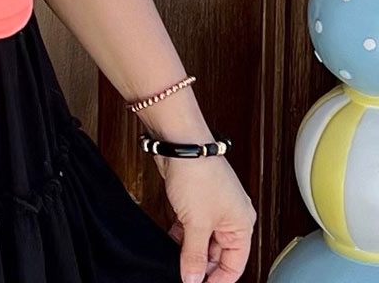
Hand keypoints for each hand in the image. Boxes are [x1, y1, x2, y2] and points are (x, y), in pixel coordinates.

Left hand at [154, 155, 255, 282]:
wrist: (179, 144)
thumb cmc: (198, 174)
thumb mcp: (196, 223)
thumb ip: (194, 254)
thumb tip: (193, 278)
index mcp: (242, 224)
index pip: (235, 264)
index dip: (218, 279)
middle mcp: (230, 216)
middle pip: (219, 252)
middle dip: (202, 265)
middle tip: (185, 275)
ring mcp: (212, 206)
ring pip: (203, 238)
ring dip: (190, 249)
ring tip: (176, 261)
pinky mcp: (195, 197)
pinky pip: (191, 224)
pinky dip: (182, 234)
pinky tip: (171, 241)